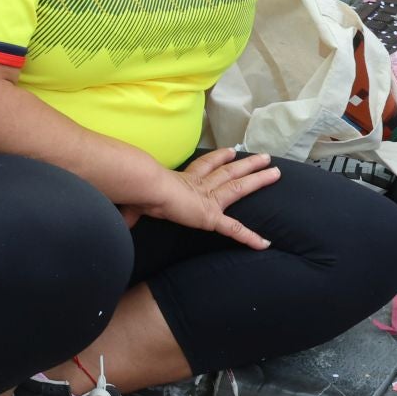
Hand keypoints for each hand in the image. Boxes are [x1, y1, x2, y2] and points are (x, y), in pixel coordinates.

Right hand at [126, 148, 279, 250]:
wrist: (148, 187)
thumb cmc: (141, 189)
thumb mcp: (136, 201)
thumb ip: (132, 213)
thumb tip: (121, 225)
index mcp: (184, 180)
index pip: (205, 166)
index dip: (218, 158)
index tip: (230, 151)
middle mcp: (200, 186)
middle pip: (228, 172)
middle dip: (246, 164)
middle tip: (264, 156)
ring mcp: (208, 199)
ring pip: (238, 187)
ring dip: (258, 179)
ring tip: (275, 172)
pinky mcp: (211, 216)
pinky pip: (234, 229)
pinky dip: (249, 237)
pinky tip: (265, 243)